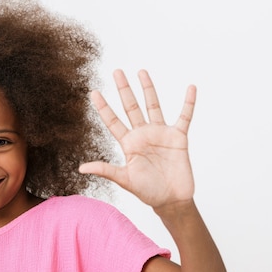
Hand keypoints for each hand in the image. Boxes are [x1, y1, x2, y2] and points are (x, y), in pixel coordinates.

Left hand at [79, 69, 196, 210]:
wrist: (171, 200)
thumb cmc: (147, 191)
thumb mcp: (124, 180)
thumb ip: (105, 170)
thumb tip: (81, 168)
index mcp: (128, 143)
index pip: (113, 121)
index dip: (103, 107)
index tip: (93, 92)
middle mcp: (143, 134)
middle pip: (131, 107)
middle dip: (124, 90)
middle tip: (116, 71)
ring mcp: (161, 134)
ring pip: (153, 106)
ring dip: (148, 89)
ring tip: (141, 72)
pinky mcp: (178, 137)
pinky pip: (184, 116)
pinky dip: (188, 103)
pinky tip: (191, 88)